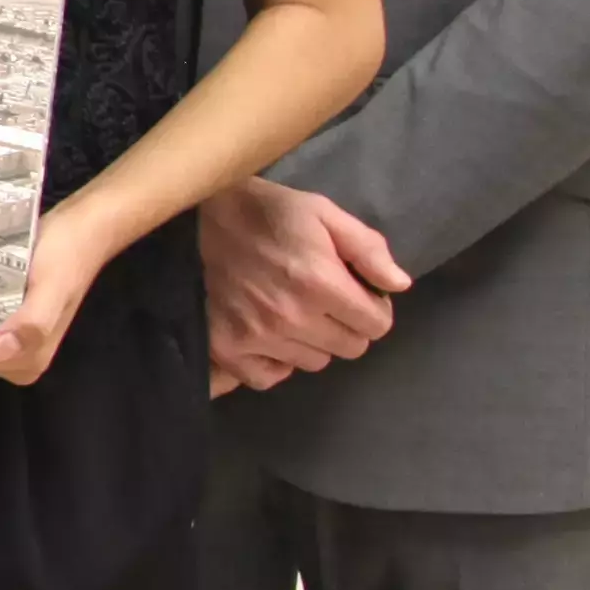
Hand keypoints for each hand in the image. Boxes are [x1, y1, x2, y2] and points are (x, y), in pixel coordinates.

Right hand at [200, 176, 404, 396]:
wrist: (190, 219)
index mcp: (320, 282)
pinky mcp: (227, 348)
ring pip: (313, 363)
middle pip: (349, 348)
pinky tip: (270, 338)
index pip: (376, 325)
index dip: (373, 307)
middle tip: (326, 303)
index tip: (357, 294)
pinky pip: (269, 377)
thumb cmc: (264, 213)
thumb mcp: (321, 212)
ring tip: (295, 315)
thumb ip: (367, 248)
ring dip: (313, 343)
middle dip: (346, 326)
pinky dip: (275, 363)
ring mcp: (257, 337)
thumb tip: (399, 285)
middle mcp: (292, 317)